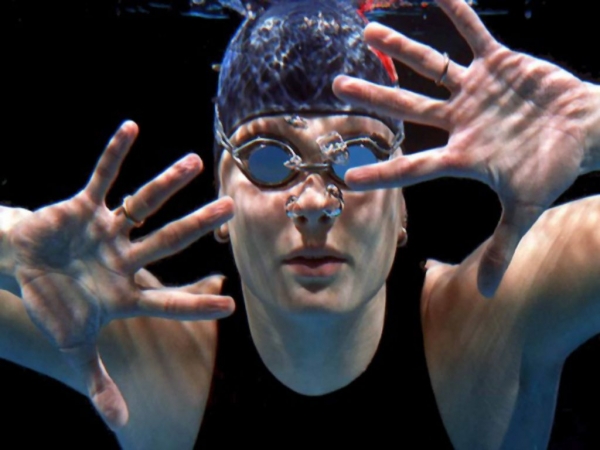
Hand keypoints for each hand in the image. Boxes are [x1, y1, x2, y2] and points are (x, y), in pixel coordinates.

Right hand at [6, 121, 234, 427]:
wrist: (22, 271)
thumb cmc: (54, 305)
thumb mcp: (75, 348)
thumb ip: (100, 382)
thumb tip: (121, 425)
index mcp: (127, 291)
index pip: (168, 299)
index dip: (195, 304)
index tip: (230, 304)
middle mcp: (126, 256)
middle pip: (169, 239)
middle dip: (198, 224)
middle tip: (232, 207)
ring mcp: (108, 230)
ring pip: (143, 203)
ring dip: (166, 182)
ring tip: (196, 161)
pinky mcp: (83, 207)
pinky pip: (102, 176)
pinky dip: (114, 154)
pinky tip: (133, 127)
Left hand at [333, 0, 596, 296]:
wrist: (583, 133)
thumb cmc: (552, 170)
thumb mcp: (524, 211)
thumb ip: (500, 249)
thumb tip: (486, 294)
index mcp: (460, 156)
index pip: (412, 165)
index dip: (381, 170)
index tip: (346, 175)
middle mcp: (458, 120)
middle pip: (406, 109)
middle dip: (371, 99)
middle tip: (333, 88)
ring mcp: (474, 91)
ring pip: (429, 66)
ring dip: (400, 50)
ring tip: (366, 32)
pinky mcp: (498, 64)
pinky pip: (472, 32)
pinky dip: (456, 12)